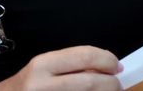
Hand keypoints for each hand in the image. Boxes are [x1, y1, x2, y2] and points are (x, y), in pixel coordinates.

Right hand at [0, 47, 120, 89]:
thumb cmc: (25, 86)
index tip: (116, 66)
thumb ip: (71, 65)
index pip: (84, 56)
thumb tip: (107, 67)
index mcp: (43, 65)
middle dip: (111, 83)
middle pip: (90, 82)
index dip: (107, 60)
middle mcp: (42, 84)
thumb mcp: (43, 69)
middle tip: (117, 85)